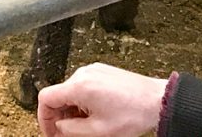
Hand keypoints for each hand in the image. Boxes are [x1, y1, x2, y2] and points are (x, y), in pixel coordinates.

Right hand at [37, 63, 168, 136]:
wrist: (158, 100)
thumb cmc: (133, 114)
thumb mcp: (98, 131)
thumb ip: (71, 129)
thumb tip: (59, 127)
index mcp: (79, 86)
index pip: (46, 98)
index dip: (44, 118)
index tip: (51, 132)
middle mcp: (83, 74)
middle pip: (58, 94)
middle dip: (59, 117)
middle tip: (67, 134)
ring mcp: (93, 71)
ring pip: (70, 91)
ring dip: (72, 110)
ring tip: (85, 126)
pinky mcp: (102, 72)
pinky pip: (83, 86)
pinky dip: (82, 102)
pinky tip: (94, 115)